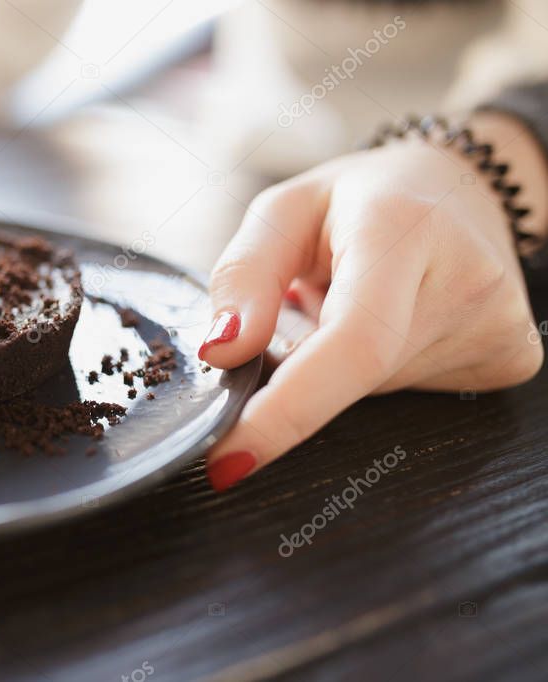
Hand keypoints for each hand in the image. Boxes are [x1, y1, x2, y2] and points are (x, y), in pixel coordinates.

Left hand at [200, 113, 547, 491]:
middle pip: (352, 376)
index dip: (288, 411)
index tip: (227, 462)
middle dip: (302, 367)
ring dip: (339, 368)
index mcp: (403, 229)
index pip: (352, 343)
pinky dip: (377, 372)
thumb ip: (242, 277)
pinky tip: (395, 323)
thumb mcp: (281, 212)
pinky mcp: (511, 359)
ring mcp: (499, 326)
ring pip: (375, 391)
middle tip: (301, 316)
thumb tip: (221, 353)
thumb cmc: (359, 199)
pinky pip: (410, 394)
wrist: (457, 188)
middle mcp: (467, 280)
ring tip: (355, 302)